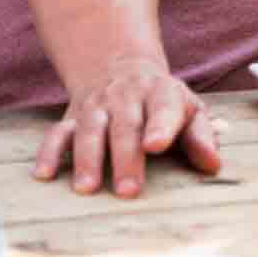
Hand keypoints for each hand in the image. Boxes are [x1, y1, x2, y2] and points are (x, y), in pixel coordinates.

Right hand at [33, 57, 220, 196]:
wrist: (121, 65)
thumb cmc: (161, 101)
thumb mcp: (188, 108)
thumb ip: (201, 135)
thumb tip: (213, 164)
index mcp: (159, 93)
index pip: (163, 108)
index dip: (160, 126)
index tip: (156, 145)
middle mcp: (125, 97)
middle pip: (124, 126)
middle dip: (124, 157)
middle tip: (127, 191)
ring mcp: (96, 106)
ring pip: (89, 129)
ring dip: (87, 158)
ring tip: (87, 188)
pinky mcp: (72, 117)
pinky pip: (57, 133)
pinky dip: (49, 152)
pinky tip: (44, 175)